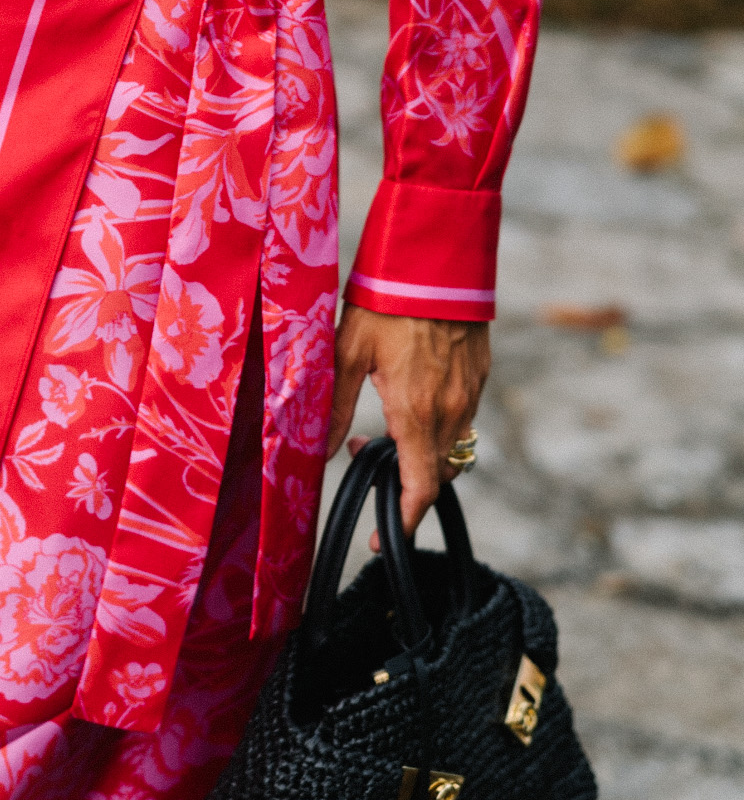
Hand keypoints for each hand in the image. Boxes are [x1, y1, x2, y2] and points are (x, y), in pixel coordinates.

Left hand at [326, 303, 488, 536]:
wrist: (438, 260)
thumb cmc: (387, 302)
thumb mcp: (347, 352)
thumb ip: (334, 406)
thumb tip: (320, 452)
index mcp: (417, 413)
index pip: (420, 489)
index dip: (403, 521)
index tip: (384, 539)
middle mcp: (452, 411)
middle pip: (436, 473)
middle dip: (403, 480)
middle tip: (363, 452)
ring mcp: (471, 392)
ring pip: (452, 446)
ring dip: (421, 451)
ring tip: (383, 420)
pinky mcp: (480, 373)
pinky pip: (463, 416)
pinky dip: (438, 424)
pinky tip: (410, 394)